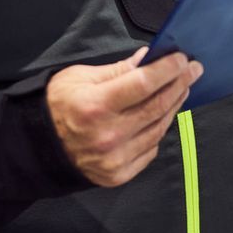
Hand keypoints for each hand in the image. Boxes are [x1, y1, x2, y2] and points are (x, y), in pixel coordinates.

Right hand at [46, 48, 202, 186]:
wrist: (39, 147)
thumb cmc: (57, 106)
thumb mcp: (80, 78)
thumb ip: (118, 71)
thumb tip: (148, 58)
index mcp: (96, 106)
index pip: (143, 83)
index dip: (167, 69)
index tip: (182, 59)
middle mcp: (108, 135)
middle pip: (157, 106)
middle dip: (179, 84)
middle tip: (193, 70)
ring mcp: (115, 158)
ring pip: (158, 128)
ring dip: (174, 106)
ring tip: (181, 89)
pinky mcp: (119, 174)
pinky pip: (150, 148)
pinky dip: (159, 129)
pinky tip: (161, 115)